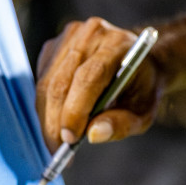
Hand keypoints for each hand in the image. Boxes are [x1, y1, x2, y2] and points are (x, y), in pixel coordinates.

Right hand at [36, 17, 167, 145]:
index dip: (75, 110)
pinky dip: (46, 105)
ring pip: (46, 83)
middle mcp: (91, 34)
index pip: (88, 77)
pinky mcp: (54, 46)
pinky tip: (56, 120)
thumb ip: (122, 124)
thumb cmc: (142, 89)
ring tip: (56, 142)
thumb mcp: (143, 112)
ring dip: (47, 117)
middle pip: (61, 82)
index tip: (69, 140)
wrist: (140, 61)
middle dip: (55, 121)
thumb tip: (93, 135)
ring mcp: (69, 36)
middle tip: (57, 151)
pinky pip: (42, 80)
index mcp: (118, 44)